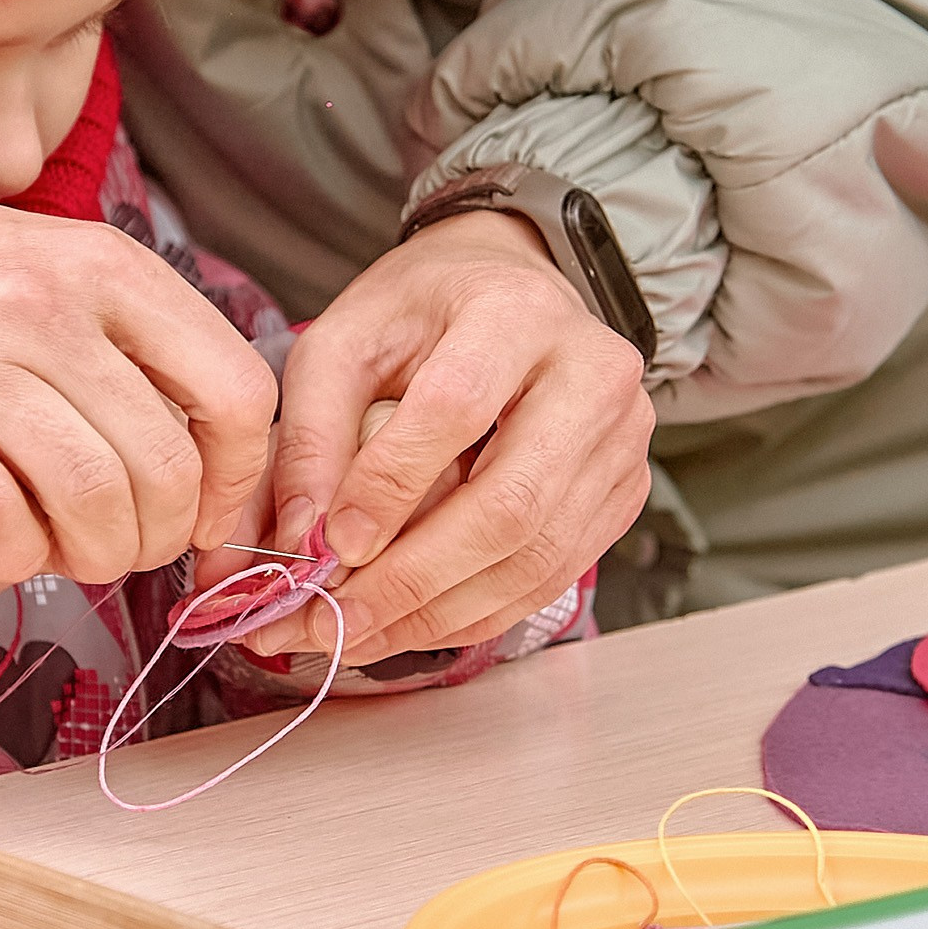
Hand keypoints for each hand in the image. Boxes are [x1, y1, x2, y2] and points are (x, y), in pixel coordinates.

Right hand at [0, 46, 275, 592]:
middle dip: (156, 537)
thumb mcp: (47, 266)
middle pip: (163, 463)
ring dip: (92, 556)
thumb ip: (128, 338)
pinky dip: (13, 555)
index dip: (240, 480)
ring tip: (69, 557)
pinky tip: (2, 549)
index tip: (209, 523)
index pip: (233, 388)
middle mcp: (47, 304)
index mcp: (105, 268)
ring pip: (88, 494)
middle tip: (123, 553)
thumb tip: (212, 446)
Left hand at [264, 213, 651, 660]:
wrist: (508, 293)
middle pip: (512, 503)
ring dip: (439, 612)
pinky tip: (412, 623)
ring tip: (358, 635)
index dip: (390, 487)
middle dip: (413, 578)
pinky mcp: (625, 492)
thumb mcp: (345, 342)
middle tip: (333, 621)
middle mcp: (592, 373)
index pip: (457, 409)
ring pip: (537, 557)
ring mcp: (622, 439)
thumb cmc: (421, 315)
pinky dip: (476, 613)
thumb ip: (314, 434)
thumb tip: (303, 542)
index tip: (328, 544)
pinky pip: (553, 576)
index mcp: (517, 311)